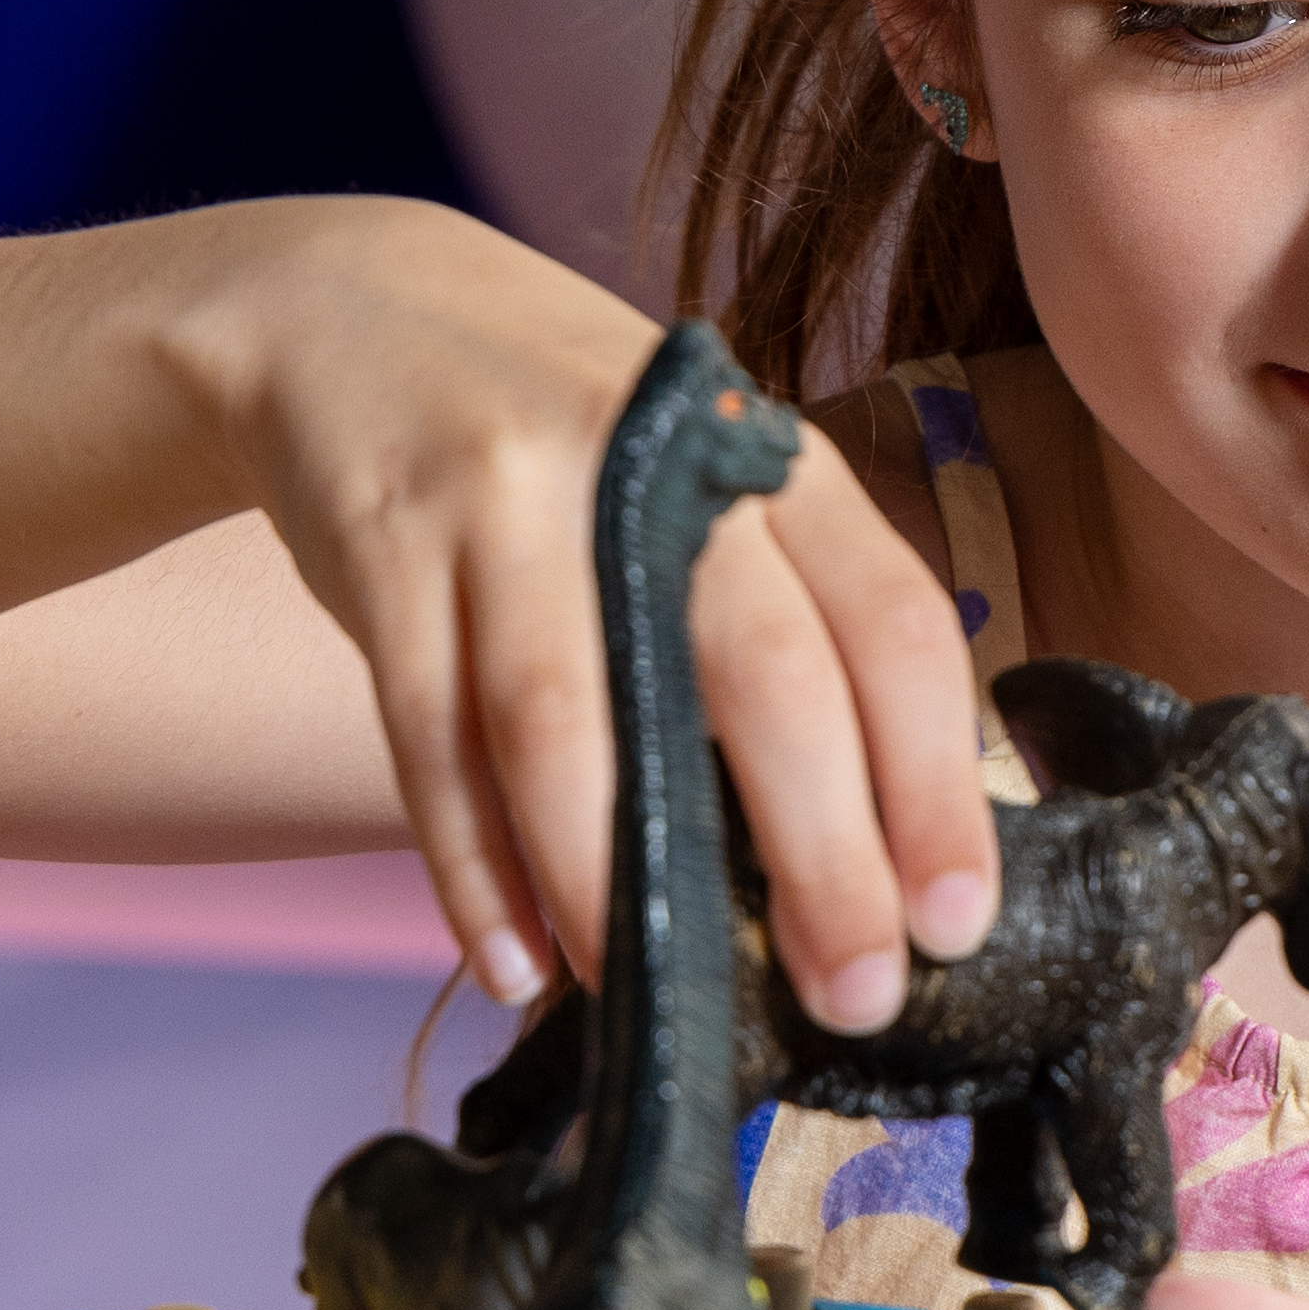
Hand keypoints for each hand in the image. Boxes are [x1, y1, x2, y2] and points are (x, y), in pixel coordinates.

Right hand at [181, 204, 998, 1023]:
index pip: (889, 619)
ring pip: (572, 718)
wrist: (351, 309)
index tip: (956, 923)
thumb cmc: (568, 447)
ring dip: (615, 878)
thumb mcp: (697, 483)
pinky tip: (515, 962)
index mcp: (762, 455)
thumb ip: (784, 619)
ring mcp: (511, 494)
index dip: (934, 779)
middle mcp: (651, 460)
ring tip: (650, 1000)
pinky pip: (430, 733)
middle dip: (821, 858)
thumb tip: (874, 853)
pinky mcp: (386, 539)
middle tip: (850, 998)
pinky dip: (472, 864)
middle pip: (760, 674)